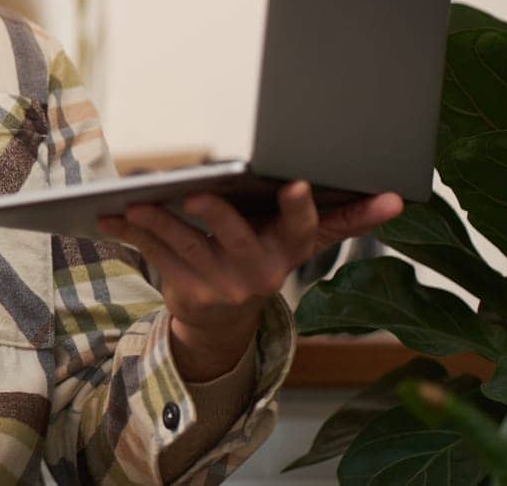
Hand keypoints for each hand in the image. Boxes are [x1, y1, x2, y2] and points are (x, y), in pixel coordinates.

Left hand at [97, 182, 402, 380]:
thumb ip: (341, 217)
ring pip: (187, 248)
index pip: (302, 228)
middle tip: (193, 193)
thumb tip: (398, 199)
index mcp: (289, 250)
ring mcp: (222, 285)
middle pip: (237, 238)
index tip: (297, 184)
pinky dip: (130, 234)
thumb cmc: (260, 257)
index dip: (299, 208)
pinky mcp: (187, 293)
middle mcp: (259, 271)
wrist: (223, 322)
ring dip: (157, 223)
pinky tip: (109, 218)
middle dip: (215, 215)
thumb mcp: (298, 240)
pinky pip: (155, 259)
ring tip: (134, 201)